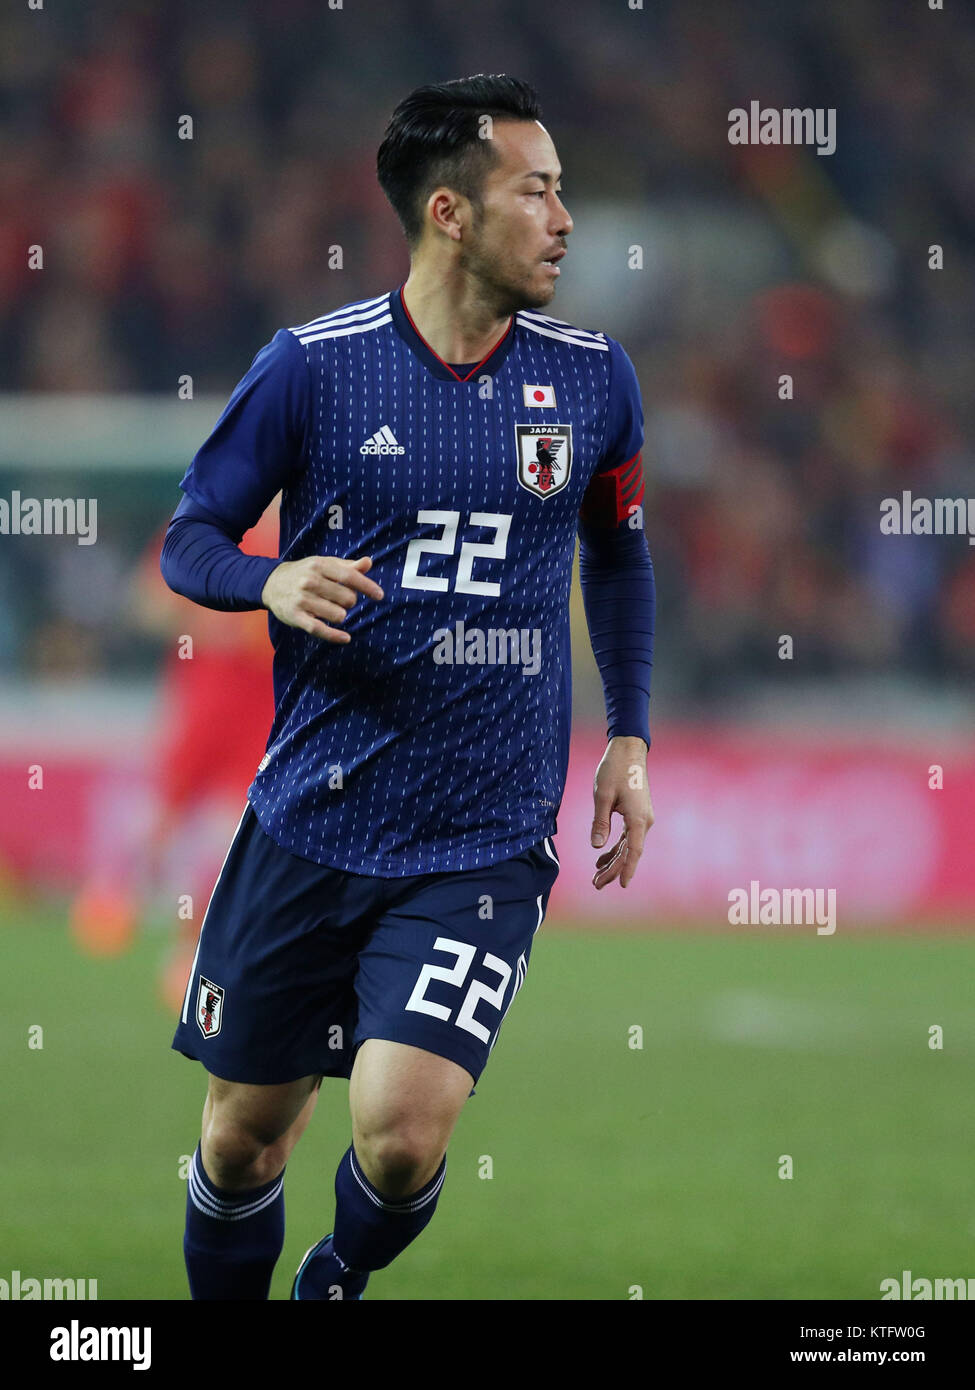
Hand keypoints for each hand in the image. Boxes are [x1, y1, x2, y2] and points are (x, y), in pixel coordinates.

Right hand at [261, 554, 382, 642]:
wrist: (271, 583)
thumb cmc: (305, 573)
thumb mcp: (324, 564)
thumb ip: (347, 566)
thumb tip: (368, 563)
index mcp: (319, 565)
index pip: (349, 576)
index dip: (367, 587)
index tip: (379, 596)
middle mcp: (310, 581)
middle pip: (347, 599)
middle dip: (349, 602)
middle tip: (339, 599)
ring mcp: (302, 600)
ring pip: (338, 615)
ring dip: (340, 615)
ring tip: (331, 609)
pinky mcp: (296, 617)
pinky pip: (321, 630)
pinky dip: (335, 636)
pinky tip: (346, 638)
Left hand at [590, 736, 653, 889]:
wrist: (628, 751)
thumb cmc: (614, 770)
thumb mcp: (602, 796)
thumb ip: (600, 823)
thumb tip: (597, 846)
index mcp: (638, 818)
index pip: (633, 851)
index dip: (627, 869)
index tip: (622, 885)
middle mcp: (644, 821)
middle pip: (629, 852)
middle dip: (613, 870)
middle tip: (596, 884)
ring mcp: (642, 818)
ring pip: (628, 846)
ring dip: (613, 861)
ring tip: (596, 876)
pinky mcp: (637, 814)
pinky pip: (627, 836)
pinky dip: (615, 848)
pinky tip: (602, 858)